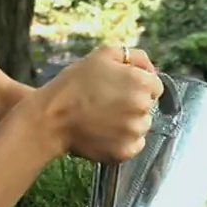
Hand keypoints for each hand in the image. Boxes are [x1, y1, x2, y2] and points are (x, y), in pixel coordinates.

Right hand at [34, 45, 163, 162]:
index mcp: (140, 82)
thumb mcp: (103, 55)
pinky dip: (123, 141)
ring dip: (129, 123)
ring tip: (104, 119)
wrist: (50, 117)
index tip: (120, 88)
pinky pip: (134, 145)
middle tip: (108, 103)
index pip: (155, 86)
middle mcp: (142, 107)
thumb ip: (133, 56)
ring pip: (141, 126)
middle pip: (148, 106)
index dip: (138, 85)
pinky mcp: (125, 152)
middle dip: (133, 103)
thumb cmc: (74, 83)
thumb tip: (151, 68)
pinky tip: (104, 133)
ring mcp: (134, 132)